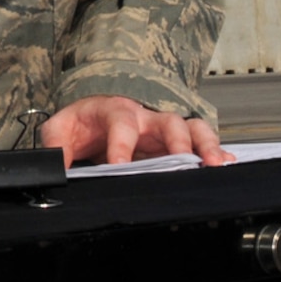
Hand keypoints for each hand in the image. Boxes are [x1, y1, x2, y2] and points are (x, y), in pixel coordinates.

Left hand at [39, 95, 230, 167]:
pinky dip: (218, 153)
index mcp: (114, 110)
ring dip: (206, 146)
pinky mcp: (177, 143)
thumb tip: (53, 171)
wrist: (93, 116)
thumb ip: (55, 148)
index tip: (119, 167)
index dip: (121, 145)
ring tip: (216, 165)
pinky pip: (202, 143)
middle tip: (186, 163)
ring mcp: (165, 130)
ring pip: (193, 130)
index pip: (120, 122)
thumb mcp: (59, 131)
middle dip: (179, 142)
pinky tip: (227, 166)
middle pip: (168, 122)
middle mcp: (145, 117)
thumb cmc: (81, 124)